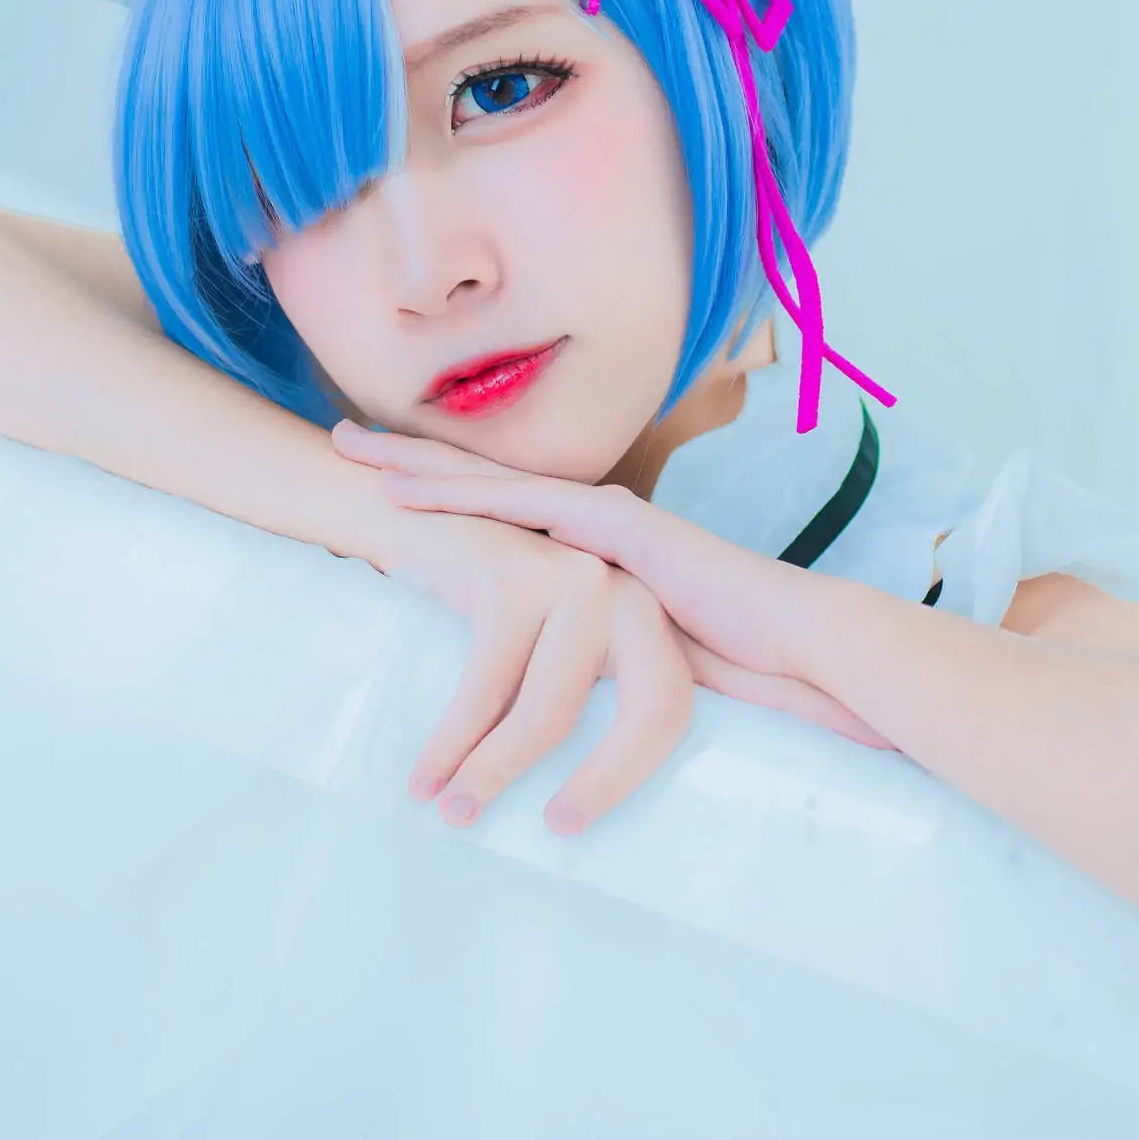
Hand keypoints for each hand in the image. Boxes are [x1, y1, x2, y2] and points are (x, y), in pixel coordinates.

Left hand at [333, 421, 888, 748]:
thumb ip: (596, 657)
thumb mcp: (641, 653)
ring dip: (418, 465)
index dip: (445, 491)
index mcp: (597, 544)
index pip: (505, 508)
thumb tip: (553, 698)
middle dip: (410, 459)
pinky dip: (460, 495)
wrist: (798, 640)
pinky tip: (409, 490)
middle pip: (483, 481)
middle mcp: (593, 519)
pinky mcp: (613, 529)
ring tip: (351, 452)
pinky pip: (520, 505)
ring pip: (489, 481)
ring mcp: (602, 518)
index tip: (383, 479)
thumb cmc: (736, 656)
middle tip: (340, 440)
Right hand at [377, 510, 693, 835]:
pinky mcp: (515, 576)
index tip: (576, 824)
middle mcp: (627, 594)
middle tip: (556, 829)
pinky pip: (487, 687)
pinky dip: (451, 743)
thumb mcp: (558, 652)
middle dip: (604, 782)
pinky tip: (426, 777)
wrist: (418, 525)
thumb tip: (629, 809)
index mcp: (647, 619)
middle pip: (648, 710)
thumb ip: (595, 698)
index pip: (672, 708)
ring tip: (452, 811)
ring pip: (548, 710)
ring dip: (493, 772)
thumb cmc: (485, 612)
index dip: (636, 771)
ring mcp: (575, 579)